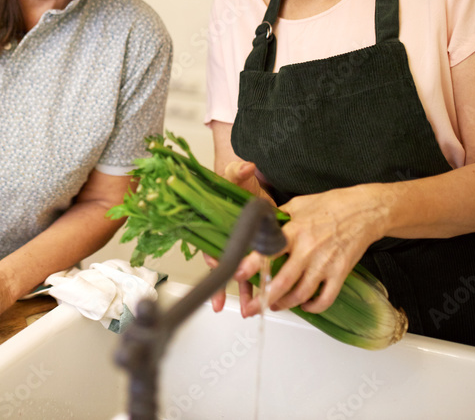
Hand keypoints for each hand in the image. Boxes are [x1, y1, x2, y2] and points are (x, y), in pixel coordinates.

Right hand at [204, 160, 276, 314]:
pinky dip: (257, 285)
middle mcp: (229, 237)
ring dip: (241, 292)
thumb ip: (238, 171)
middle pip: (224, 265)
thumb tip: (246, 167)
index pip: (213, 243)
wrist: (249, 185)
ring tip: (246, 309)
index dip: (213, 257)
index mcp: (220, 223)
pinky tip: (262, 299)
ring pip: (239, 273)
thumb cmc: (238, 181)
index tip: (215, 267)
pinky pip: (255, 271)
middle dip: (222, 285)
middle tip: (221, 302)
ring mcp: (242, 245)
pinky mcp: (257, 249)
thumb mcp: (236, 174)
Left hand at [236, 184, 388, 315]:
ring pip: (301, 294)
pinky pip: (326, 298)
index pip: (268, 250)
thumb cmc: (332, 205)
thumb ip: (278, 217)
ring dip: (285, 304)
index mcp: (294, 230)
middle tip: (251, 308)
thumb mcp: (298, 205)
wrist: (365, 211)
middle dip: (263, 299)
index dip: (250, 265)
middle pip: (282, 281)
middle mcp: (308, 249)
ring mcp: (325, 263)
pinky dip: (314, 307)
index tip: (237, 274)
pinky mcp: (340, 273)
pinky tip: (305, 306)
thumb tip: (258, 225)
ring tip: (274, 305)